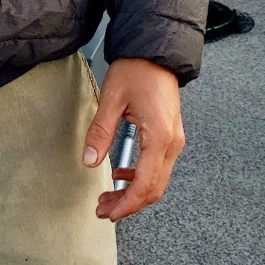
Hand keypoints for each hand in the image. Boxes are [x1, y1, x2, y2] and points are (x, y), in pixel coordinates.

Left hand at [82, 56, 184, 221]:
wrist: (154, 51)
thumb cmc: (136, 70)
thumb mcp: (112, 99)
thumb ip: (100, 131)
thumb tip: (90, 160)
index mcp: (160, 137)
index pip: (145, 184)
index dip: (126, 204)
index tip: (109, 213)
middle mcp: (172, 143)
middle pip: (154, 188)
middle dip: (129, 204)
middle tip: (104, 209)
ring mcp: (174, 140)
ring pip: (157, 180)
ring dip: (134, 192)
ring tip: (108, 196)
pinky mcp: (169, 135)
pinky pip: (157, 166)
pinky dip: (140, 177)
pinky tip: (121, 173)